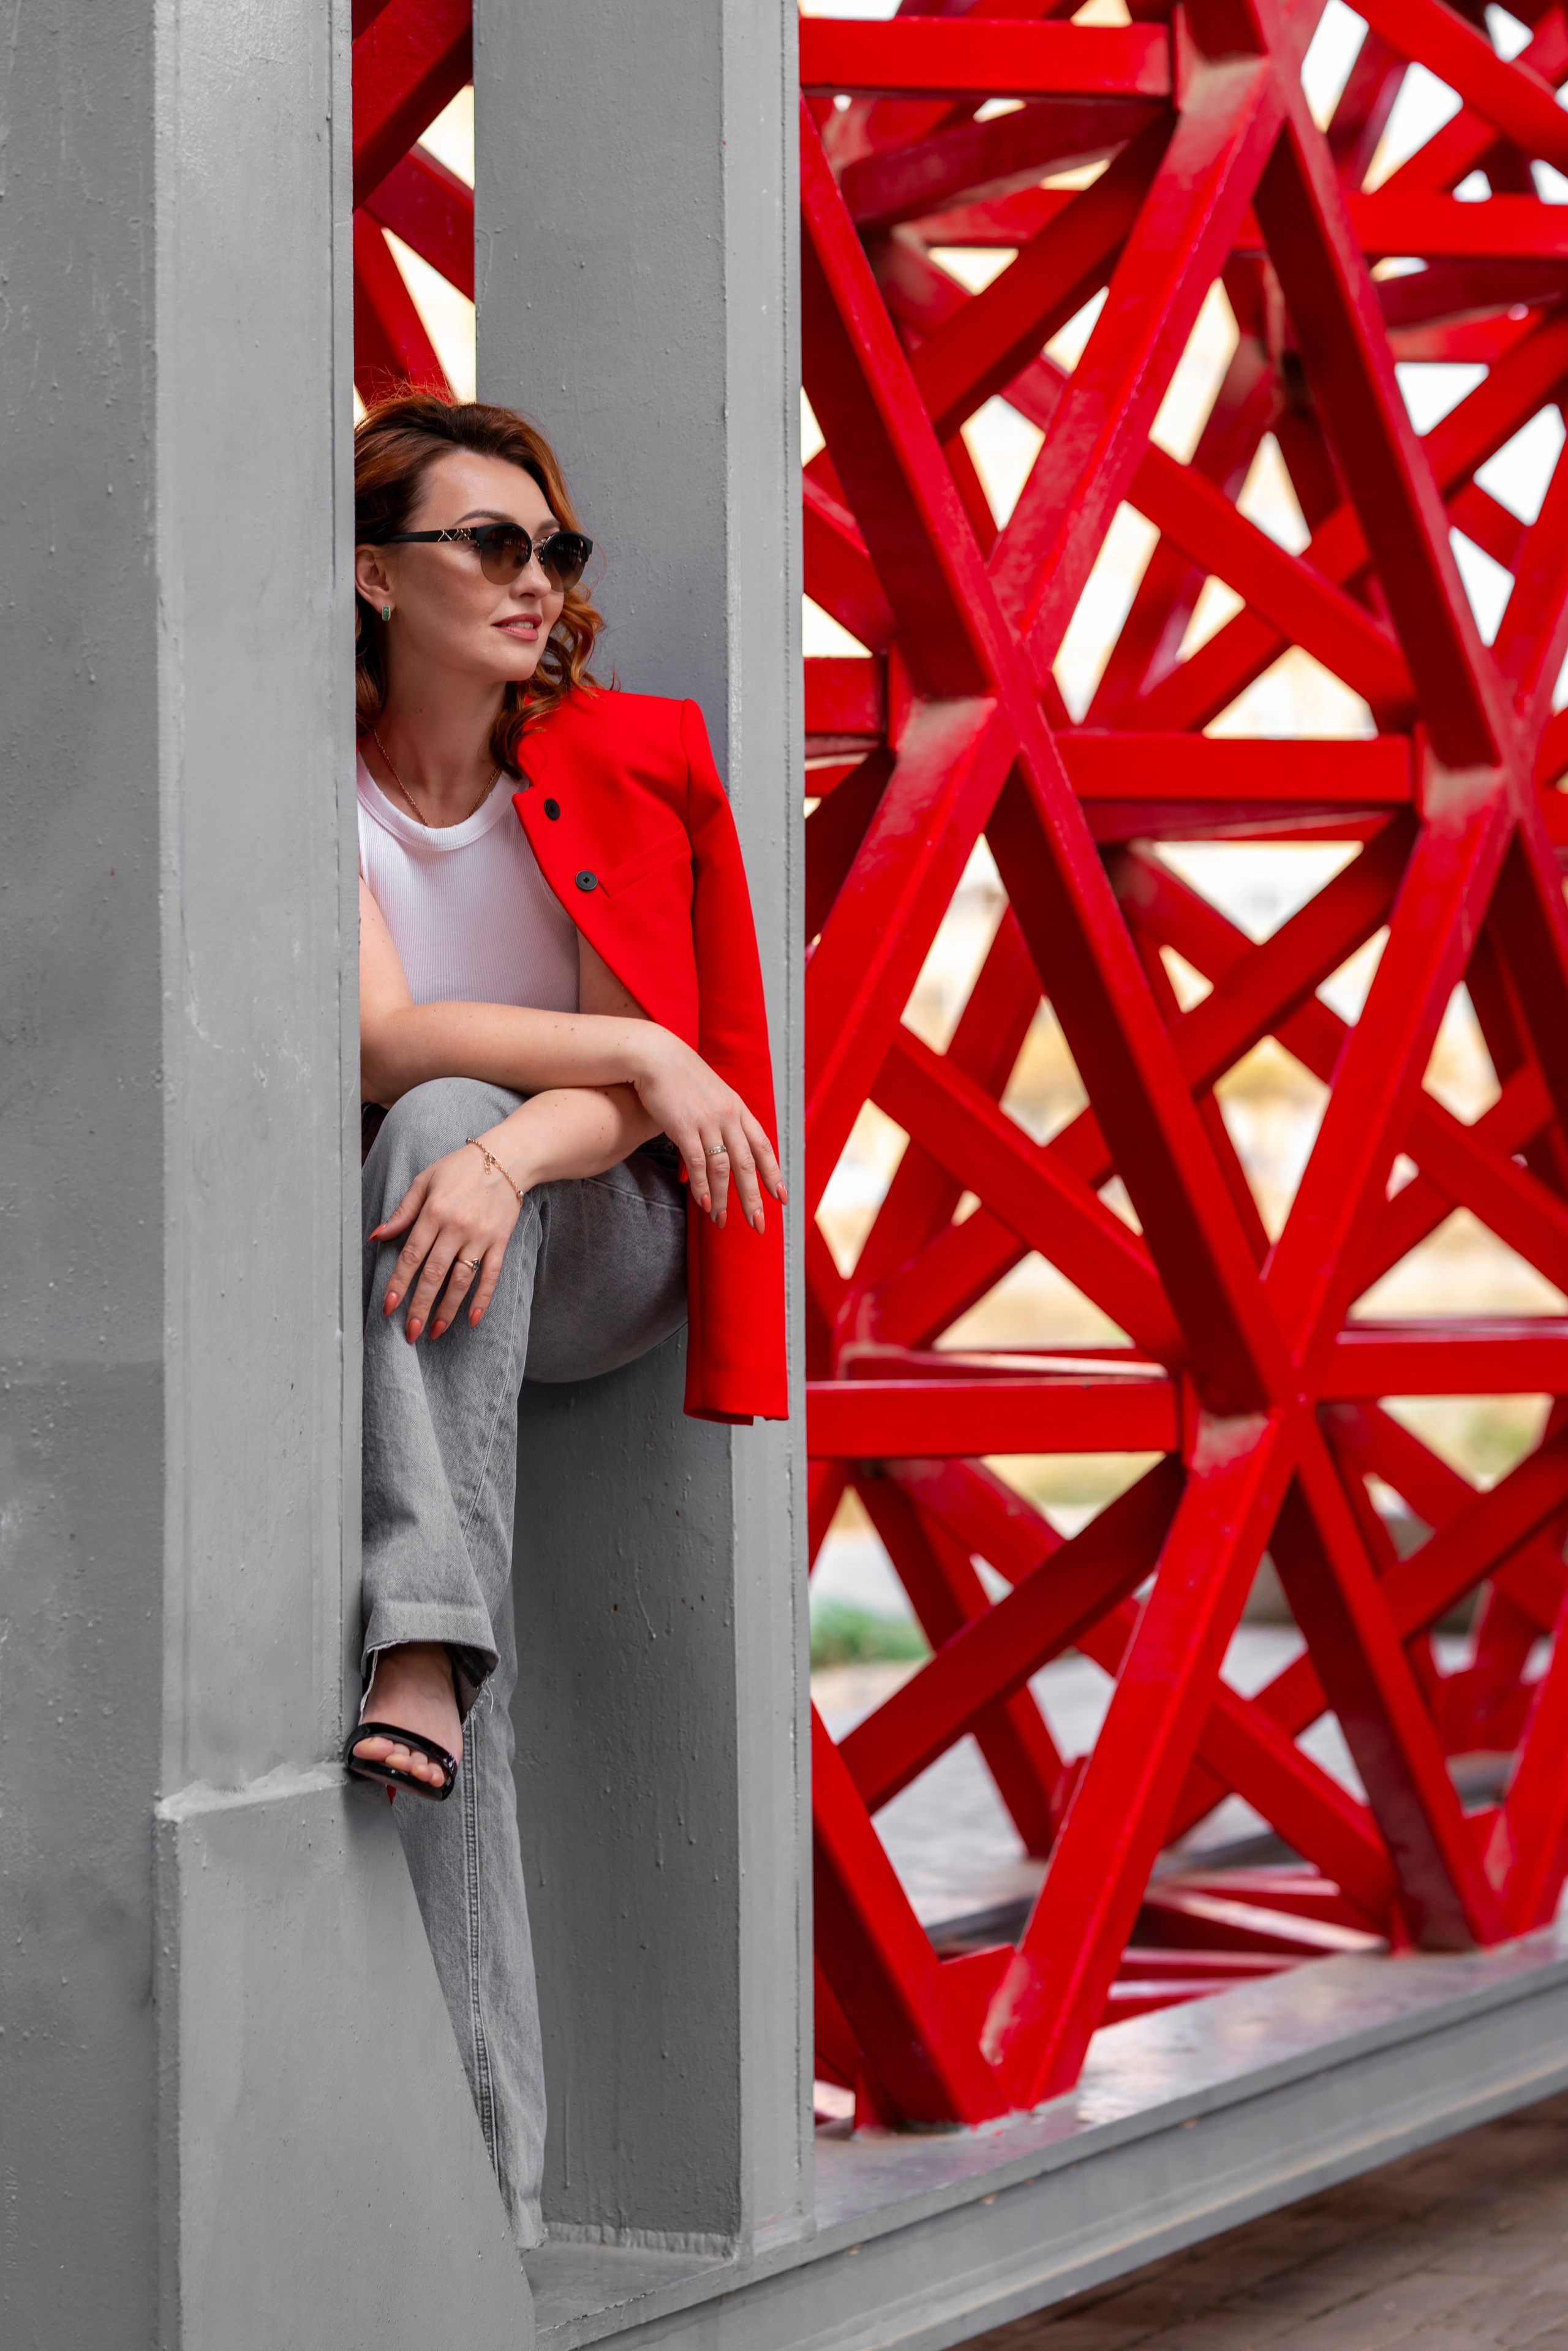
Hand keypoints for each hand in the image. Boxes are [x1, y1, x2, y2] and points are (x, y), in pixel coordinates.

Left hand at [372, 1137, 522, 1341]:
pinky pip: (491, 1275)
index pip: (411, 1255)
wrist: (507, 1157)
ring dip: (447, 1309)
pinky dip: (483, 1299)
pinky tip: (473, 1319)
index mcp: (433, 1212)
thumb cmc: (460, 1167)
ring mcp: (480, 1237)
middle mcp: (456, 1227)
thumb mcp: (425, 1181)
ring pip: (461, 1280)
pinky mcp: (500, 1242)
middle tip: (410, 1332)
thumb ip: (402, 1212)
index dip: (399, 1283)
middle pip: (434, 1274)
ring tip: (435, 1331)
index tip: (388, 1307)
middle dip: (420, 1305)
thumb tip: (376, 1236)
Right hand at [626, 1033, 786, 1229]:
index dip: (773, 1174)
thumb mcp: (713, 1095)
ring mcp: (707, 1121)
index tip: (781, 1199)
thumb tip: (725, 1147)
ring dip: (723, 1198)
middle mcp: (728, 1116)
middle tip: (758, 1224)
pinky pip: (697, 1162)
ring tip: (721, 1220)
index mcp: (738, 1109)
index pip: (763, 1147)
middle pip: (747, 1164)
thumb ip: (724, 1119)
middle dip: (753, 1197)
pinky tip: (703, 1202)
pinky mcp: (684, 1126)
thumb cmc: (682, 1078)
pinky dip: (701, 1185)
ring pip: (722, 1168)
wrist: (655, 1056)